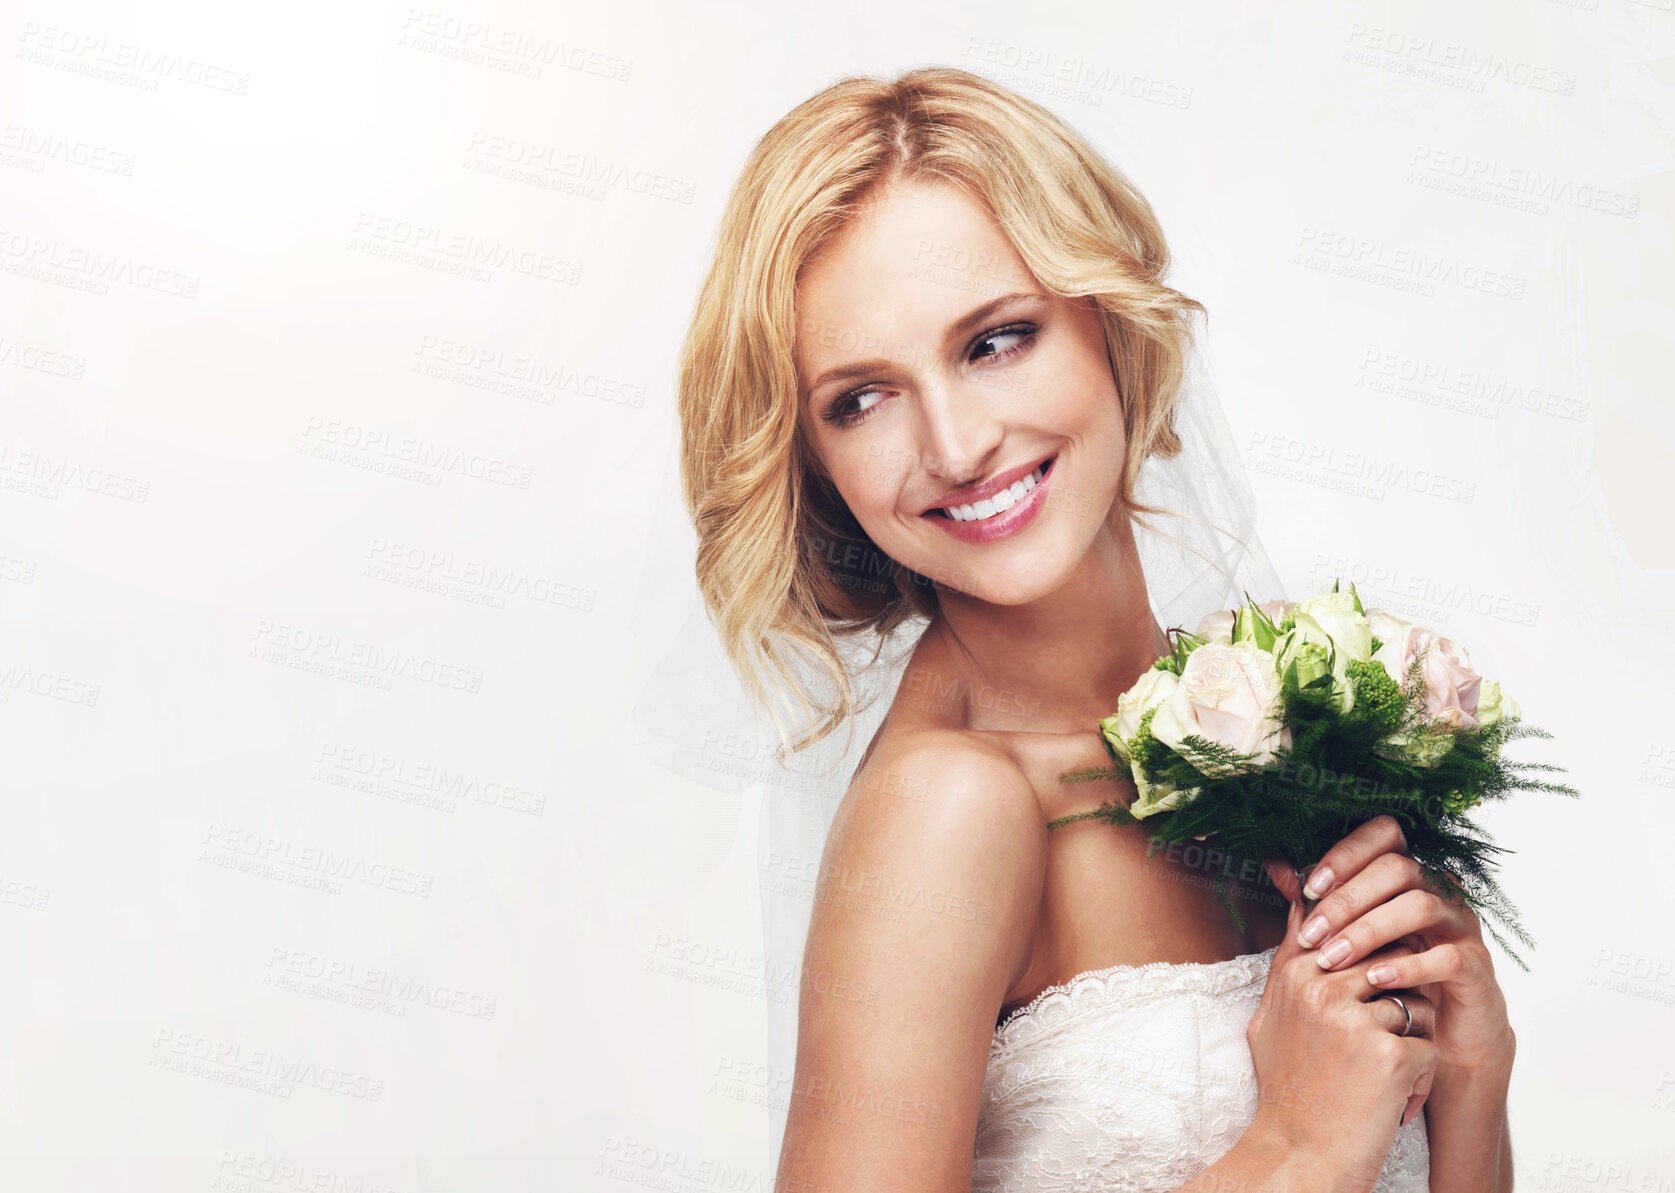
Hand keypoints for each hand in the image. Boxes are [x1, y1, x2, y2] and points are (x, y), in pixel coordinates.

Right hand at [1244, 889, 1439, 1185]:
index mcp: (1294, 974)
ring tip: (1384, 1076)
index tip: (1376, 979)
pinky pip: (1429, 1046)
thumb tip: (1303, 903)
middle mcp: (1321, 988)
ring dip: (1414, 1039)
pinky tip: (1393, 1102)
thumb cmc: (1288, 1090)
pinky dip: (1421, 1079)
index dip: (1375, 951)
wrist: (1299, 1157)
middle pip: (1393, 961)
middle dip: (1401, 996)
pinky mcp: (1390, 1055)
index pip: (1351, 929)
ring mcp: (1355, 1020)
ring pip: (1418, 1001)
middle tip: (1382, 1040)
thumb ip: (1292, 959)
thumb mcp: (1273, 1016)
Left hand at [1272, 815, 1515, 1074]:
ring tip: (1333, 959)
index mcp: (1408, 877)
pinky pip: (1448, 956)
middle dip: (1347, 900)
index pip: (1385, 835)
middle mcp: (1439, 892)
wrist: (1438, 1038)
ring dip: (1369, 930)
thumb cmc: (1387, 981)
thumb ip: (1319, 904)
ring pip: (1420, 906)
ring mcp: (1462, 927)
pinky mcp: (1478, 967)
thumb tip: (1276, 867)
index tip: (1310, 887)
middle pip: (1397, 868)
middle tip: (1312, 934)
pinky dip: (1409, 966)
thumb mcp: (1349, 940)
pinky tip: (1375, 980)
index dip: (1346, 853)